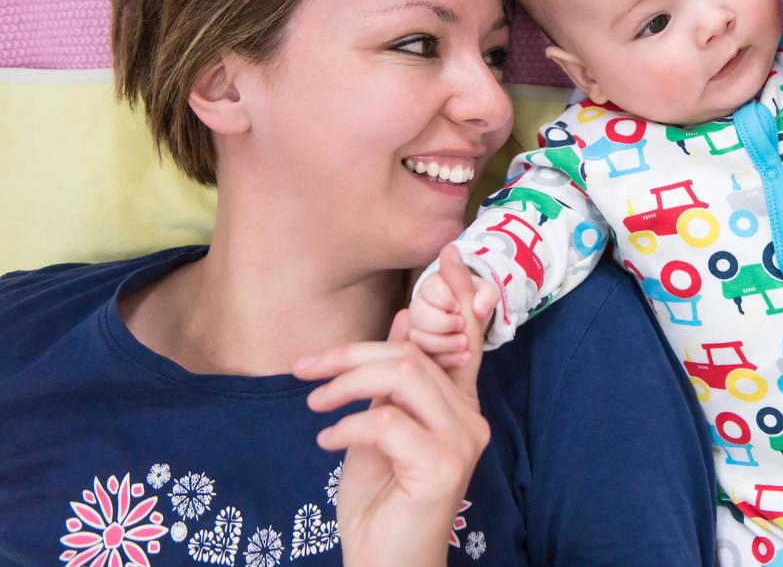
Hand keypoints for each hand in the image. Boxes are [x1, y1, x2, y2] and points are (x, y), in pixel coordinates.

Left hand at [294, 267, 490, 565]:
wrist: (385, 565)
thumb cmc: (381, 502)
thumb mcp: (379, 431)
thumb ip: (394, 382)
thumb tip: (405, 321)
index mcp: (459, 405)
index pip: (467, 339)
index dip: (460, 296)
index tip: (450, 254)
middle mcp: (470, 418)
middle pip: (413, 355)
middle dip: (352, 354)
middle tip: (305, 370)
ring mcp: (461, 442)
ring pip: (404, 378)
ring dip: (347, 384)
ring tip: (314, 403)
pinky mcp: (442, 467)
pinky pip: (388, 422)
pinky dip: (348, 425)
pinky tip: (327, 440)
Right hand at [408, 245, 499, 375]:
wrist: (477, 344)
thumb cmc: (478, 315)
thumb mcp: (482, 296)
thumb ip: (465, 277)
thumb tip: (449, 248)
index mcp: (433, 286)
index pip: (430, 287)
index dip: (446, 299)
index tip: (460, 307)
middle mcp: (418, 305)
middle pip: (417, 312)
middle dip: (444, 323)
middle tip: (462, 327)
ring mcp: (413, 329)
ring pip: (415, 335)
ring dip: (445, 344)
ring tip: (465, 346)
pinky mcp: (412, 350)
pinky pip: (417, 354)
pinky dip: (443, 359)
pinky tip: (459, 358)